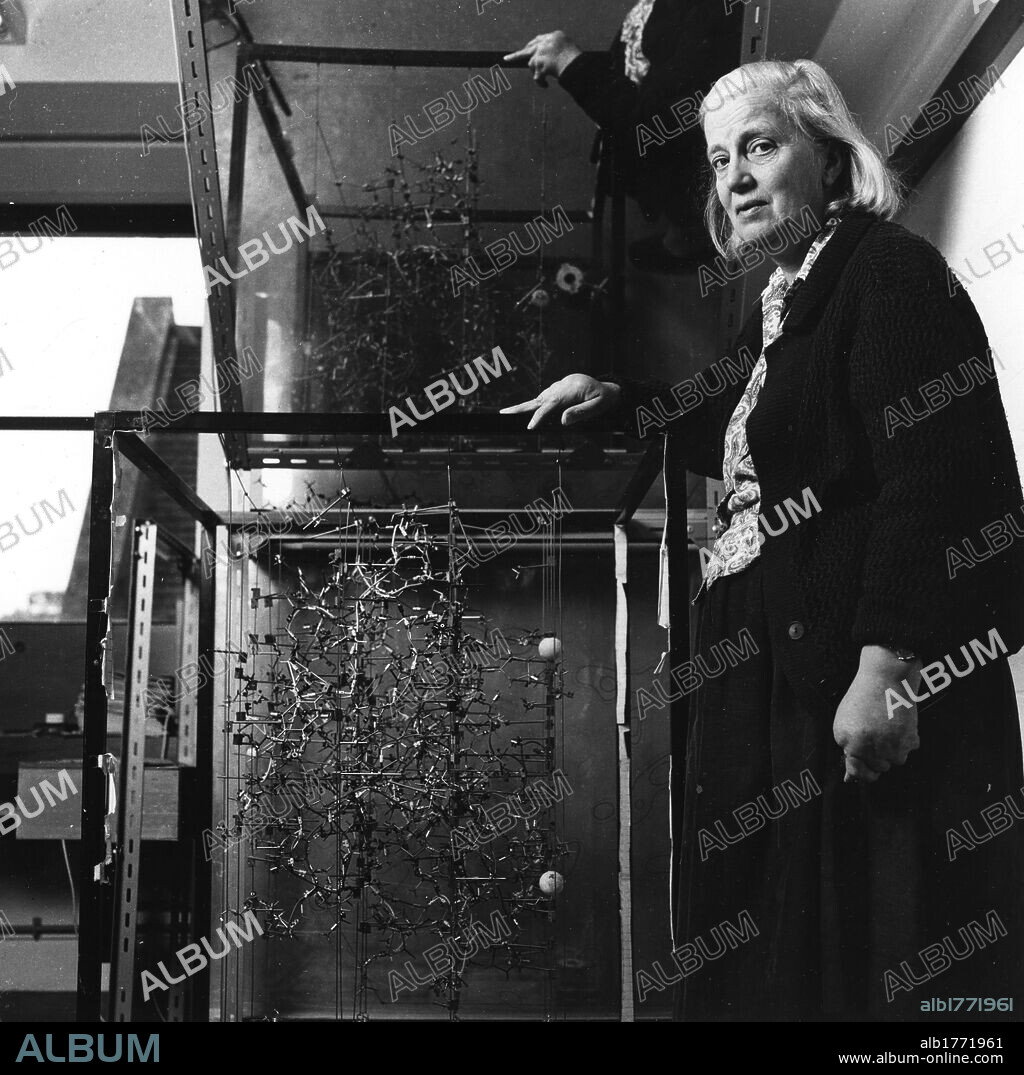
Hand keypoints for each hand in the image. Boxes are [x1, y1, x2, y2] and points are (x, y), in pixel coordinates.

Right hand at [500, 375, 620, 429]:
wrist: (606, 388)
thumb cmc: (603, 399)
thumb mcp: (598, 407)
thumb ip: (581, 412)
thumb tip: (563, 421)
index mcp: (572, 389)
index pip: (552, 403)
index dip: (540, 415)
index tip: (531, 426)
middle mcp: (562, 385)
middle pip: (540, 398)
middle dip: (521, 407)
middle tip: (504, 413)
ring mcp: (559, 386)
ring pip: (539, 398)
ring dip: (523, 406)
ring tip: (506, 413)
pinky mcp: (557, 389)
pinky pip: (543, 398)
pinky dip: (533, 405)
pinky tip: (522, 411)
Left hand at [504, 32, 581, 87]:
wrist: (576, 65)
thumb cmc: (577, 62)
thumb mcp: (569, 51)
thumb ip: (558, 52)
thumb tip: (551, 63)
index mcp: (555, 36)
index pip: (540, 40)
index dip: (533, 46)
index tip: (527, 49)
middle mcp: (546, 41)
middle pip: (528, 48)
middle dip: (516, 55)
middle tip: (506, 59)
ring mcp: (541, 51)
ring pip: (532, 64)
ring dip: (537, 73)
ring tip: (545, 80)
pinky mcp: (538, 63)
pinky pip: (536, 76)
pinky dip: (540, 82)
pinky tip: (545, 86)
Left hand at [833, 647, 921, 783]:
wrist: (885, 680)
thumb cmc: (861, 700)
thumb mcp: (843, 725)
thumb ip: (847, 751)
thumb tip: (849, 777)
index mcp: (854, 746)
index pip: (859, 773)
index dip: (860, 770)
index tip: (863, 765)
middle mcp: (875, 751)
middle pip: (879, 768)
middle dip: (875, 756)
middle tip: (873, 734)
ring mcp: (895, 747)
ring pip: (896, 760)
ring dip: (891, 749)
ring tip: (885, 728)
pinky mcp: (911, 740)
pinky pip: (908, 749)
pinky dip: (904, 740)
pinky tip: (897, 725)